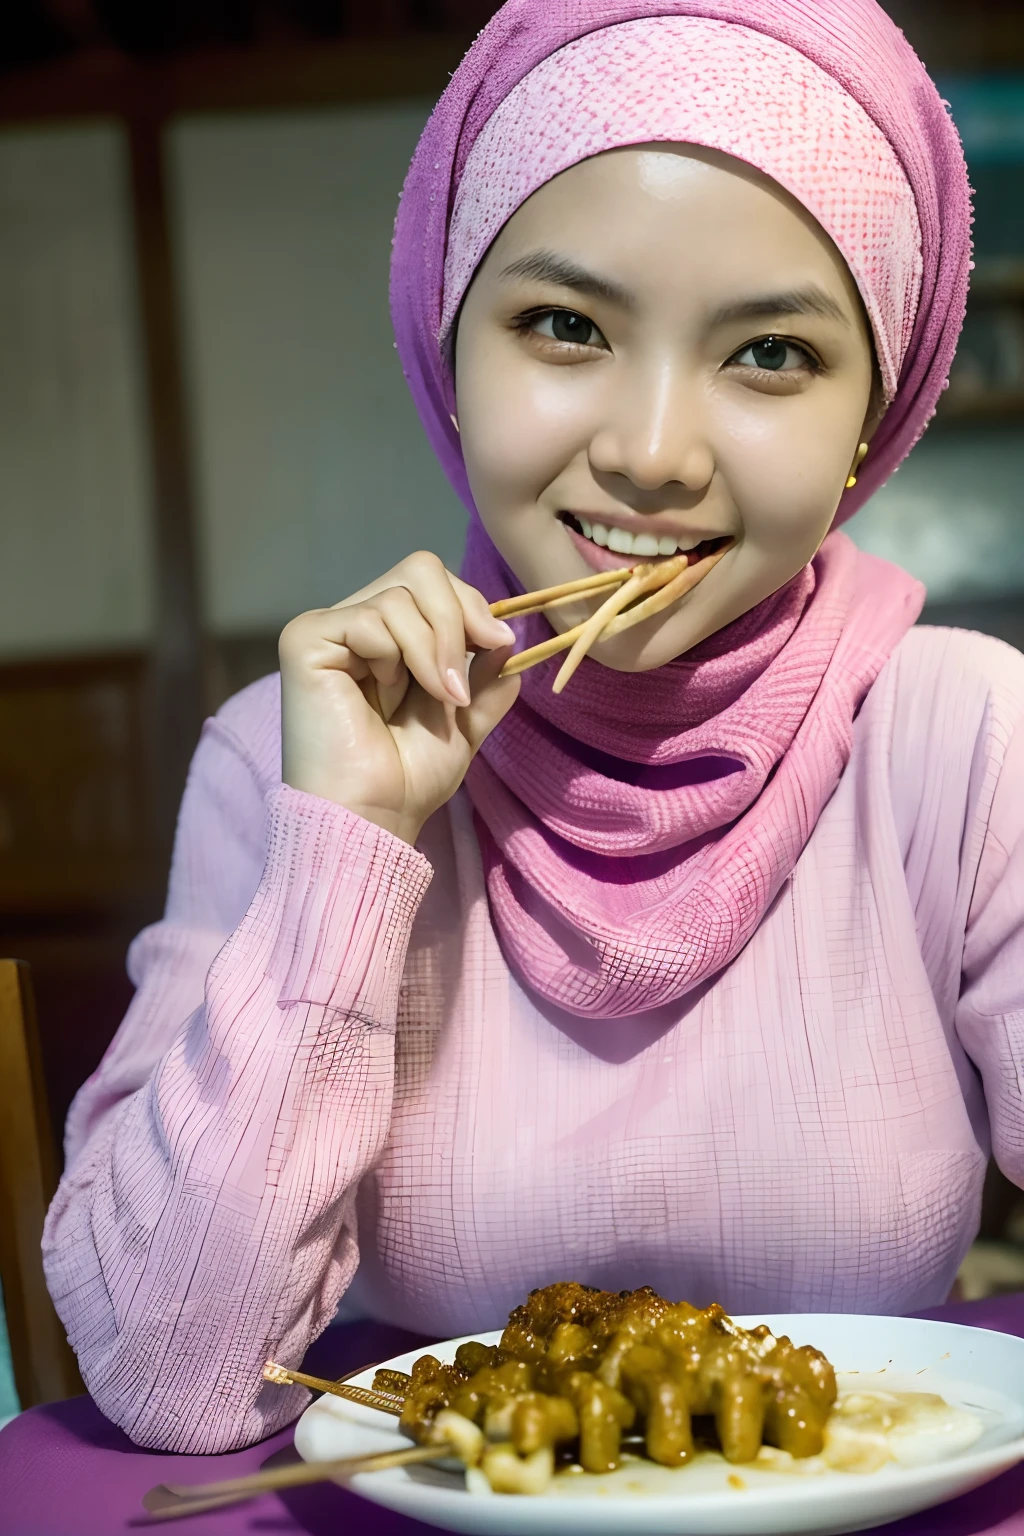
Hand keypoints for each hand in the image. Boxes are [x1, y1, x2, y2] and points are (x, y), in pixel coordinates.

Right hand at [279, 551, 518, 844]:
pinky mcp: (305, 640)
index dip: (472, 605)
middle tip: (460, 679)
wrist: (372, 817)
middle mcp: (355, 624)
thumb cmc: (408, 778)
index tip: (498, 647)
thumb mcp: (466, 718)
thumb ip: (488, 674)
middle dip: (457, 620)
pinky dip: (392, 656)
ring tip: (430, 699)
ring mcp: (328, 629)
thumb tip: (507, 631)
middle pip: (420, 570)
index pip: (433, 582)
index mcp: (388, 637)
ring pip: (399, 596)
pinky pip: (369, 618)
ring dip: (430, 651)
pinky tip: (381, 695)